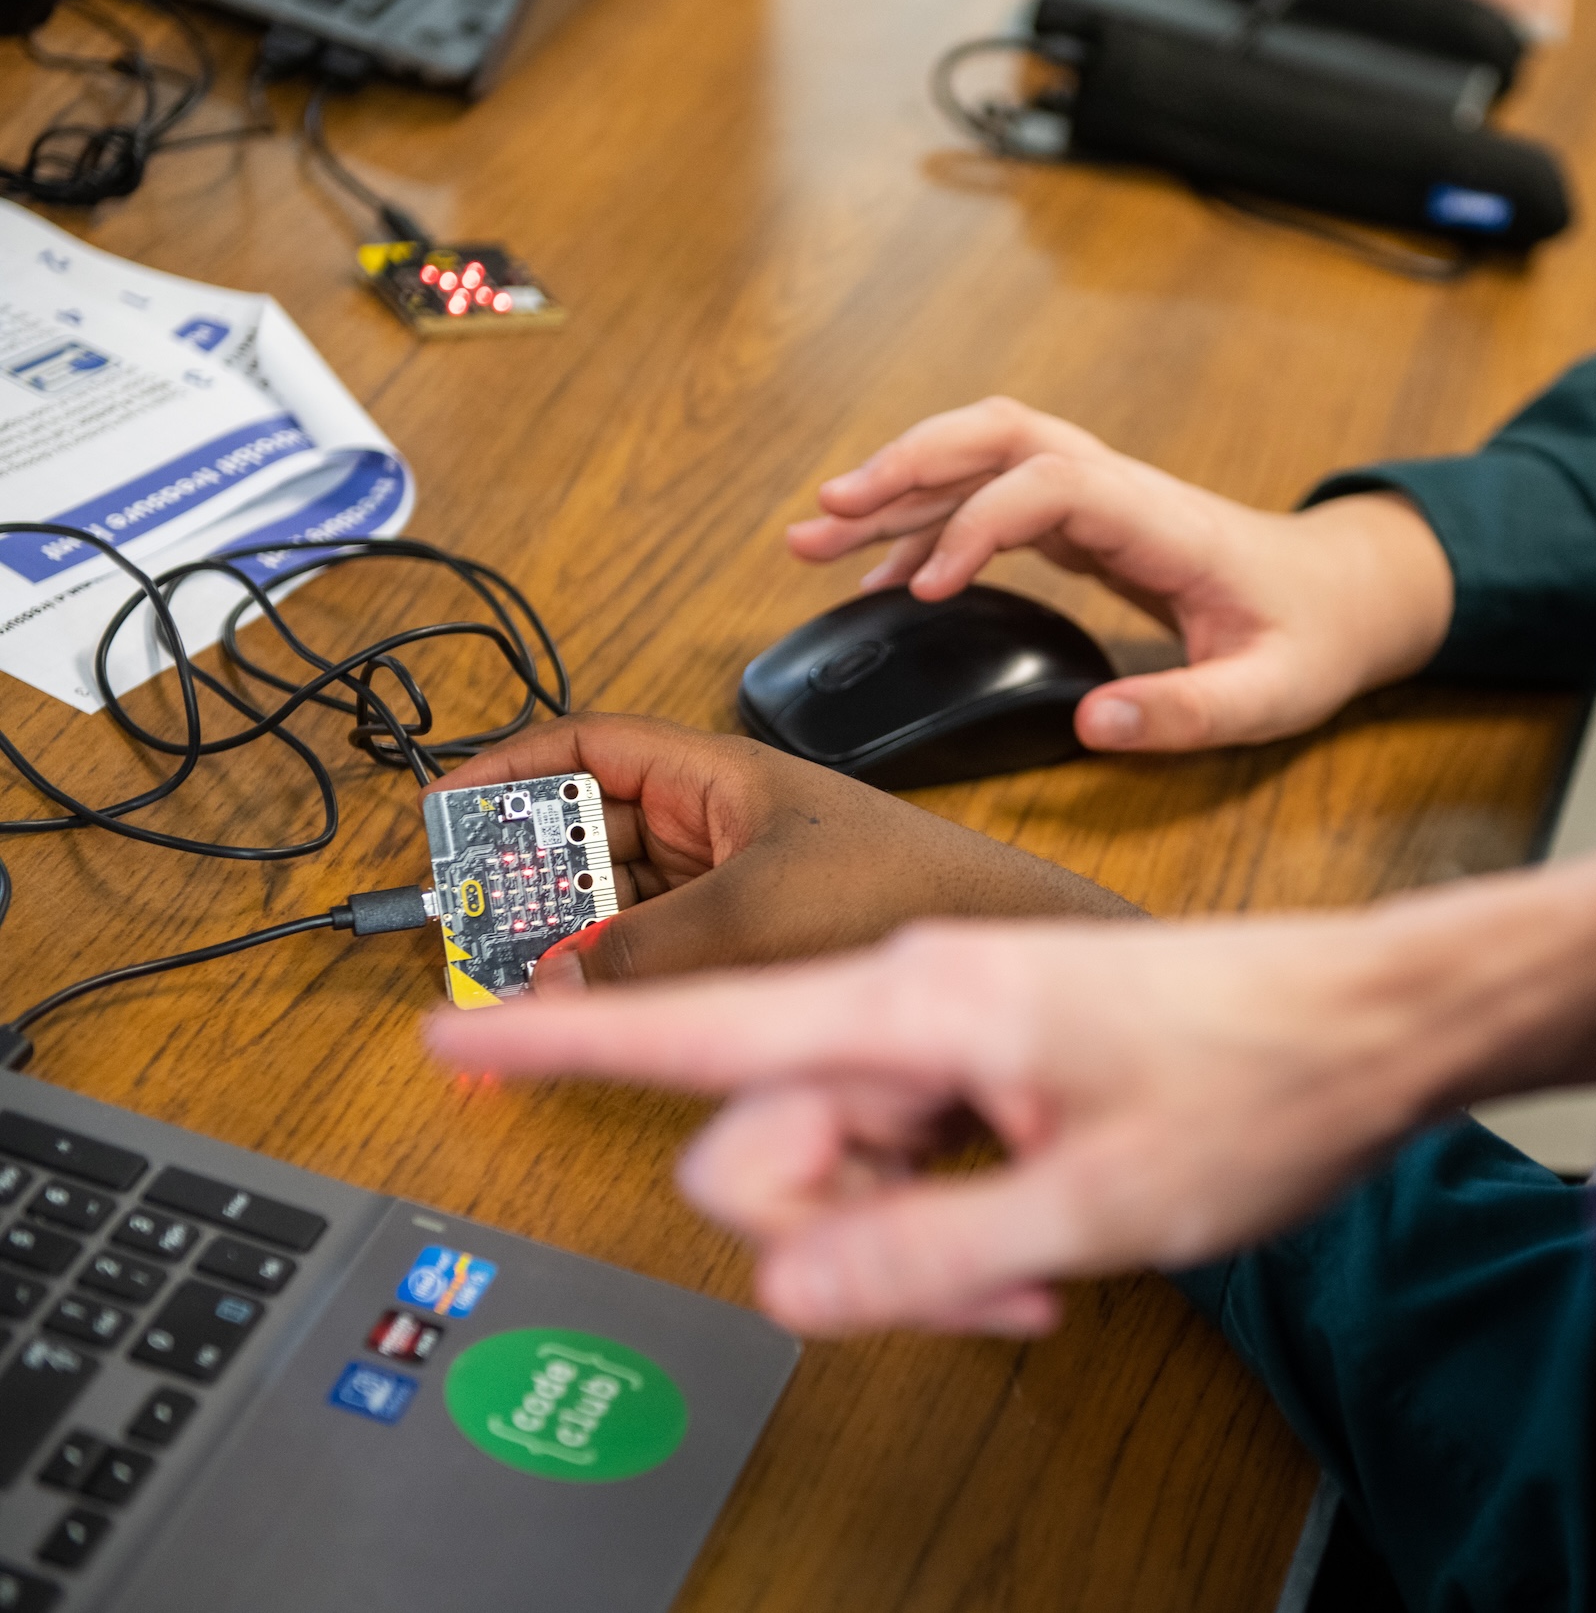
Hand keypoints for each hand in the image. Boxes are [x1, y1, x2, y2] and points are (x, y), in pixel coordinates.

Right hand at [428, 907, 1485, 1337]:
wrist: (1373, 1022)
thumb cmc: (1257, 1082)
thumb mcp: (1091, 1204)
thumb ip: (919, 1251)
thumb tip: (777, 1282)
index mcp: (912, 1003)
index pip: (701, 1027)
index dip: (565, 1047)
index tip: (452, 1038)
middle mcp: (912, 998)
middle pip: (764, 1133)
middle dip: (826, 1227)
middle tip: (965, 1279)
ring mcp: (953, 1025)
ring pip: (843, 1155)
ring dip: (905, 1236)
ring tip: (1035, 1262)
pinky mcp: (993, 1054)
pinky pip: (910, 1149)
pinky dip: (947, 1212)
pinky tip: (1039, 1241)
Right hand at [429, 714, 1138, 990]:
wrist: (1005, 936)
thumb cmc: (904, 890)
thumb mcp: (752, 915)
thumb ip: (640, 950)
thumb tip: (544, 984)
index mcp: (717, 775)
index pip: (585, 745)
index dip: (505, 770)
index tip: (439, 810)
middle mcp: (722, 819)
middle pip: (589, 825)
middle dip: (523, 866)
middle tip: (463, 916)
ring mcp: (739, 878)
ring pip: (619, 892)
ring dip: (564, 926)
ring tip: (505, 967)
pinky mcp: (760, 937)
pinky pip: (658, 941)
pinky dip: (614, 967)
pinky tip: (583, 1001)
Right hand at [791, 398, 1453, 751]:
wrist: (1348, 596)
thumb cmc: (1313, 640)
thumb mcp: (1269, 695)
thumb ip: (1185, 712)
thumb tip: (1093, 724)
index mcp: (1163, 520)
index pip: (1050, 483)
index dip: (979, 525)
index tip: (926, 591)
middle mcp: (1122, 488)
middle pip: (998, 435)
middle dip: (906, 466)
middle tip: (823, 517)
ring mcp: (1100, 496)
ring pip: (983, 456)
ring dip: (898, 486)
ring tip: (810, 538)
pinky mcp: (1086, 519)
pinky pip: (993, 499)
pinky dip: (928, 527)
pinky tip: (879, 578)